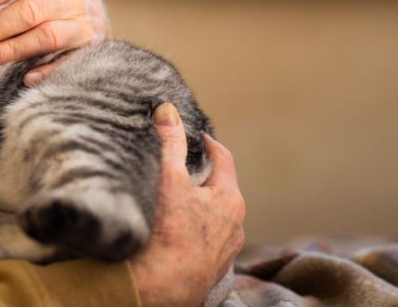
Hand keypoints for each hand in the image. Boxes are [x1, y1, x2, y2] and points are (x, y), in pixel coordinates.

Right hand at [131, 104, 245, 306]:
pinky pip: (205, 243)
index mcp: (230, 199)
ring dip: (200, 209)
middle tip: (184, 168)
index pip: (225, 161)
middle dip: (203, 178)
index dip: (211, 145)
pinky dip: (193, 233)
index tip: (200, 137)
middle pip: (221, 191)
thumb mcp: (169, 178)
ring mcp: (225, 250)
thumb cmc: (170, 232)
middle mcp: (235, 226)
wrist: (162, 286)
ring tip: (177, 203)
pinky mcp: (210, 270)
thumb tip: (168, 110)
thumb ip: (169, 142)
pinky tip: (176, 234)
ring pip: (215, 220)